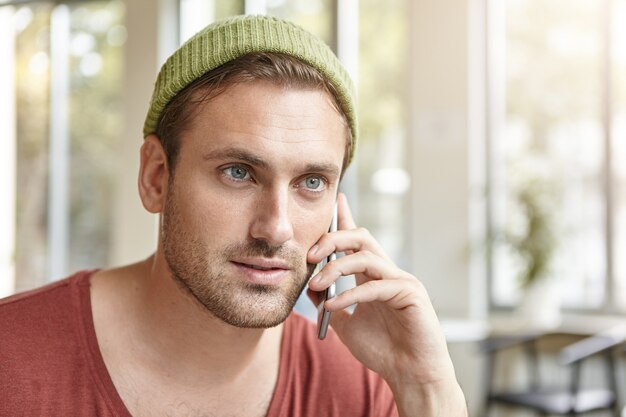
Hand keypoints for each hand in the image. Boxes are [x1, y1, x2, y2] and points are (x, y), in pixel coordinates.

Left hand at [307, 193, 465, 416]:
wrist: (410, 375)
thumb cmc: (383, 350)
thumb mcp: (345, 324)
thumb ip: (329, 303)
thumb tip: (309, 286)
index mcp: (373, 276)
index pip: (357, 241)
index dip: (345, 218)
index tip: (335, 200)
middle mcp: (388, 272)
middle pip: (361, 237)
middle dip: (332, 239)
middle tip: (309, 255)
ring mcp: (401, 280)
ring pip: (366, 256)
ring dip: (335, 268)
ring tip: (315, 284)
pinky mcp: (411, 293)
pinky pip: (375, 285)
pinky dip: (349, 295)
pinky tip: (332, 306)